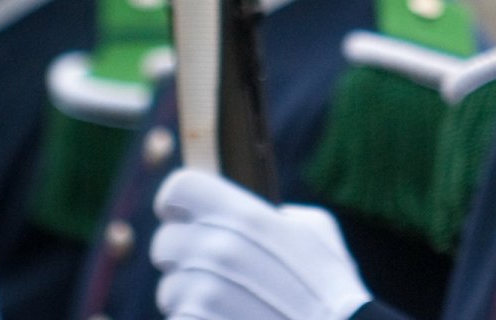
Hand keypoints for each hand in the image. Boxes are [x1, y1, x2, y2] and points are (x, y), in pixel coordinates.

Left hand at [152, 169, 369, 319]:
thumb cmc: (331, 290)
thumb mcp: (317, 233)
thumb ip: (279, 216)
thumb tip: (268, 217)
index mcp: (246, 216)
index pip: (178, 190)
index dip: (178, 204)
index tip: (185, 217)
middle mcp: (218, 250)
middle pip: (164, 243)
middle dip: (182, 258)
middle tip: (210, 272)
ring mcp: (204, 294)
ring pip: (168, 290)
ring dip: (189, 299)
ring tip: (227, 307)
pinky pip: (178, 319)